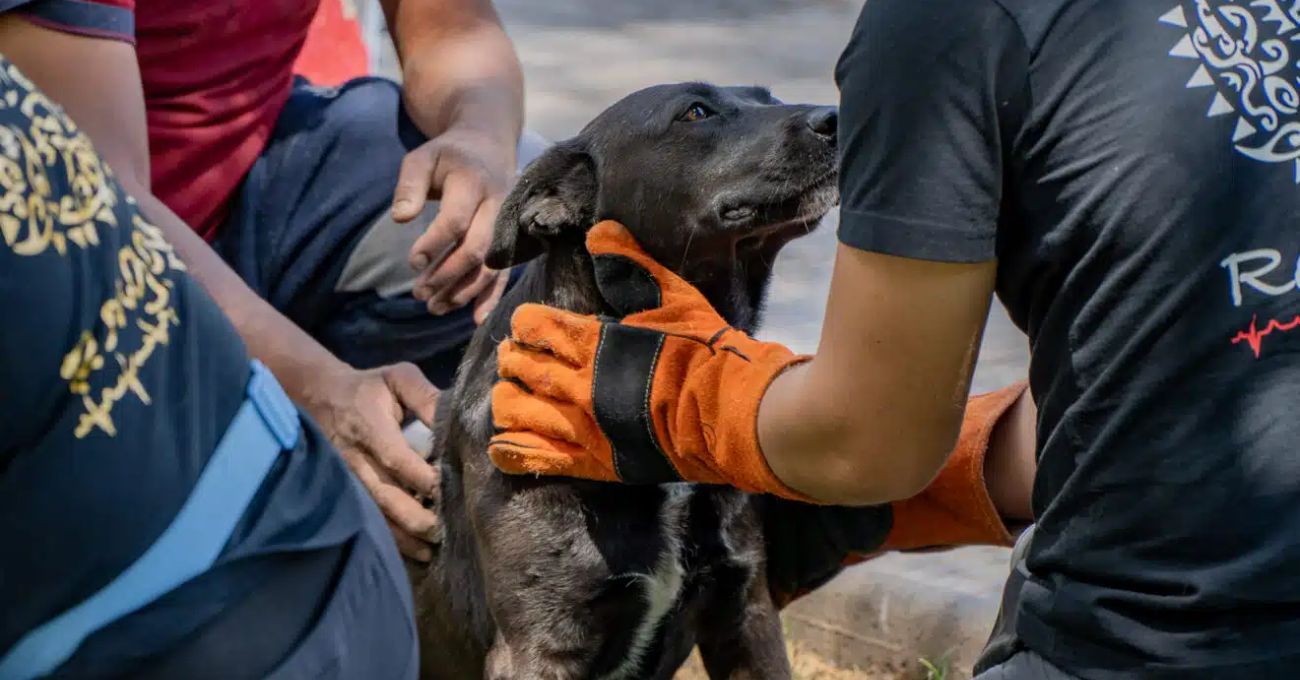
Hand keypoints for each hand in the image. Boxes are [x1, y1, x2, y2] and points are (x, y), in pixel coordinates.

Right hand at [300, 362, 441, 561]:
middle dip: (415, 517)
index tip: (448, 489)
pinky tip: (411, 550)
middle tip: (444, 530)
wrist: (319, 396)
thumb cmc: (369, 389)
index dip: (422, 478)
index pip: (396, 459)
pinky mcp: (344, 492)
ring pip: (373, 514)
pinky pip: (365, 519)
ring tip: (430, 549)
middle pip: (384, 495)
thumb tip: (455, 422)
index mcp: (369, 426)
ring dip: (401, 536)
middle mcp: (354, 457)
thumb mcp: (398, 378)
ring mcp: (345, 478)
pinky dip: (388, 538)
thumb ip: (427, 397)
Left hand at [393, 127, 514, 323]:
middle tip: (419, 293)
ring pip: (491, 266)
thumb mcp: (422, 157)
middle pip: (477, 248)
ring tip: (434, 307)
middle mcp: (497, 205)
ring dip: (464, 291)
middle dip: (447, 275)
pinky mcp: (512, 239)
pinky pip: (505, 272)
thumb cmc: (448, 155)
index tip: (413, 262)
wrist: (489, 146)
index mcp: (473, 182)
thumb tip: (401, 218)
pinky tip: (476, 319)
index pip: (455, 220)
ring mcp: (509, 225)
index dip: (434, 244)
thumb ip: (408, 184)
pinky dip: (491, 296)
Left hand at [487, 221, 811, 499]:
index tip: (527, 325)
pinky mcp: (594, 462)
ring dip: (507, 400)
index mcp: (593, 342)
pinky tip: (501, 444)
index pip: (536, 326)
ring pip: (520, 412)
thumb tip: (599, 230)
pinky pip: (540, 459)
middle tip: (513, 357)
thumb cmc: (704, 353)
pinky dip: (513, 452)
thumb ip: (630, 265)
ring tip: (508, 395)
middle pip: (523, 369)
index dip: (526, 324)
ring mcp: (584, 426)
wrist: (727, 413)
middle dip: (513, 360)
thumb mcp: (672, 297)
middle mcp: (579, 384)